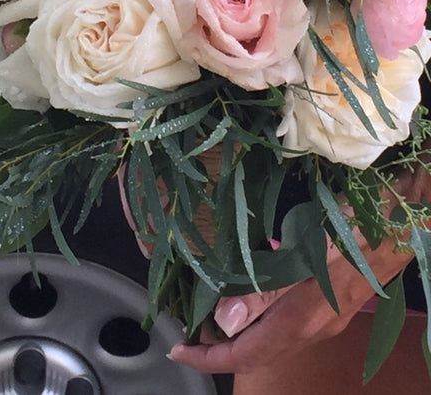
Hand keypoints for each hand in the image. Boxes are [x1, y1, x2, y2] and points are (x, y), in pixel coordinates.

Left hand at [168, 233, 412, 374]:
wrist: (401, 221)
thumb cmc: (350, 231)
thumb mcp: (302, 255)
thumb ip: (264, 291)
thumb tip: (224, 323)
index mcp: (300, 320)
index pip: (245, 355)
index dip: (208, 358)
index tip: (178, 350)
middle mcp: (314, 328)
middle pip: (259, 352)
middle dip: (222, 349)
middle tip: (193, 331)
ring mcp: (327, 318)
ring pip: (275, 339)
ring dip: (244, 334)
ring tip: (217, 315)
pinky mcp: (335, 302)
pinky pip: (291, 324)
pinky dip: (265, 319)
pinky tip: (259, 295)